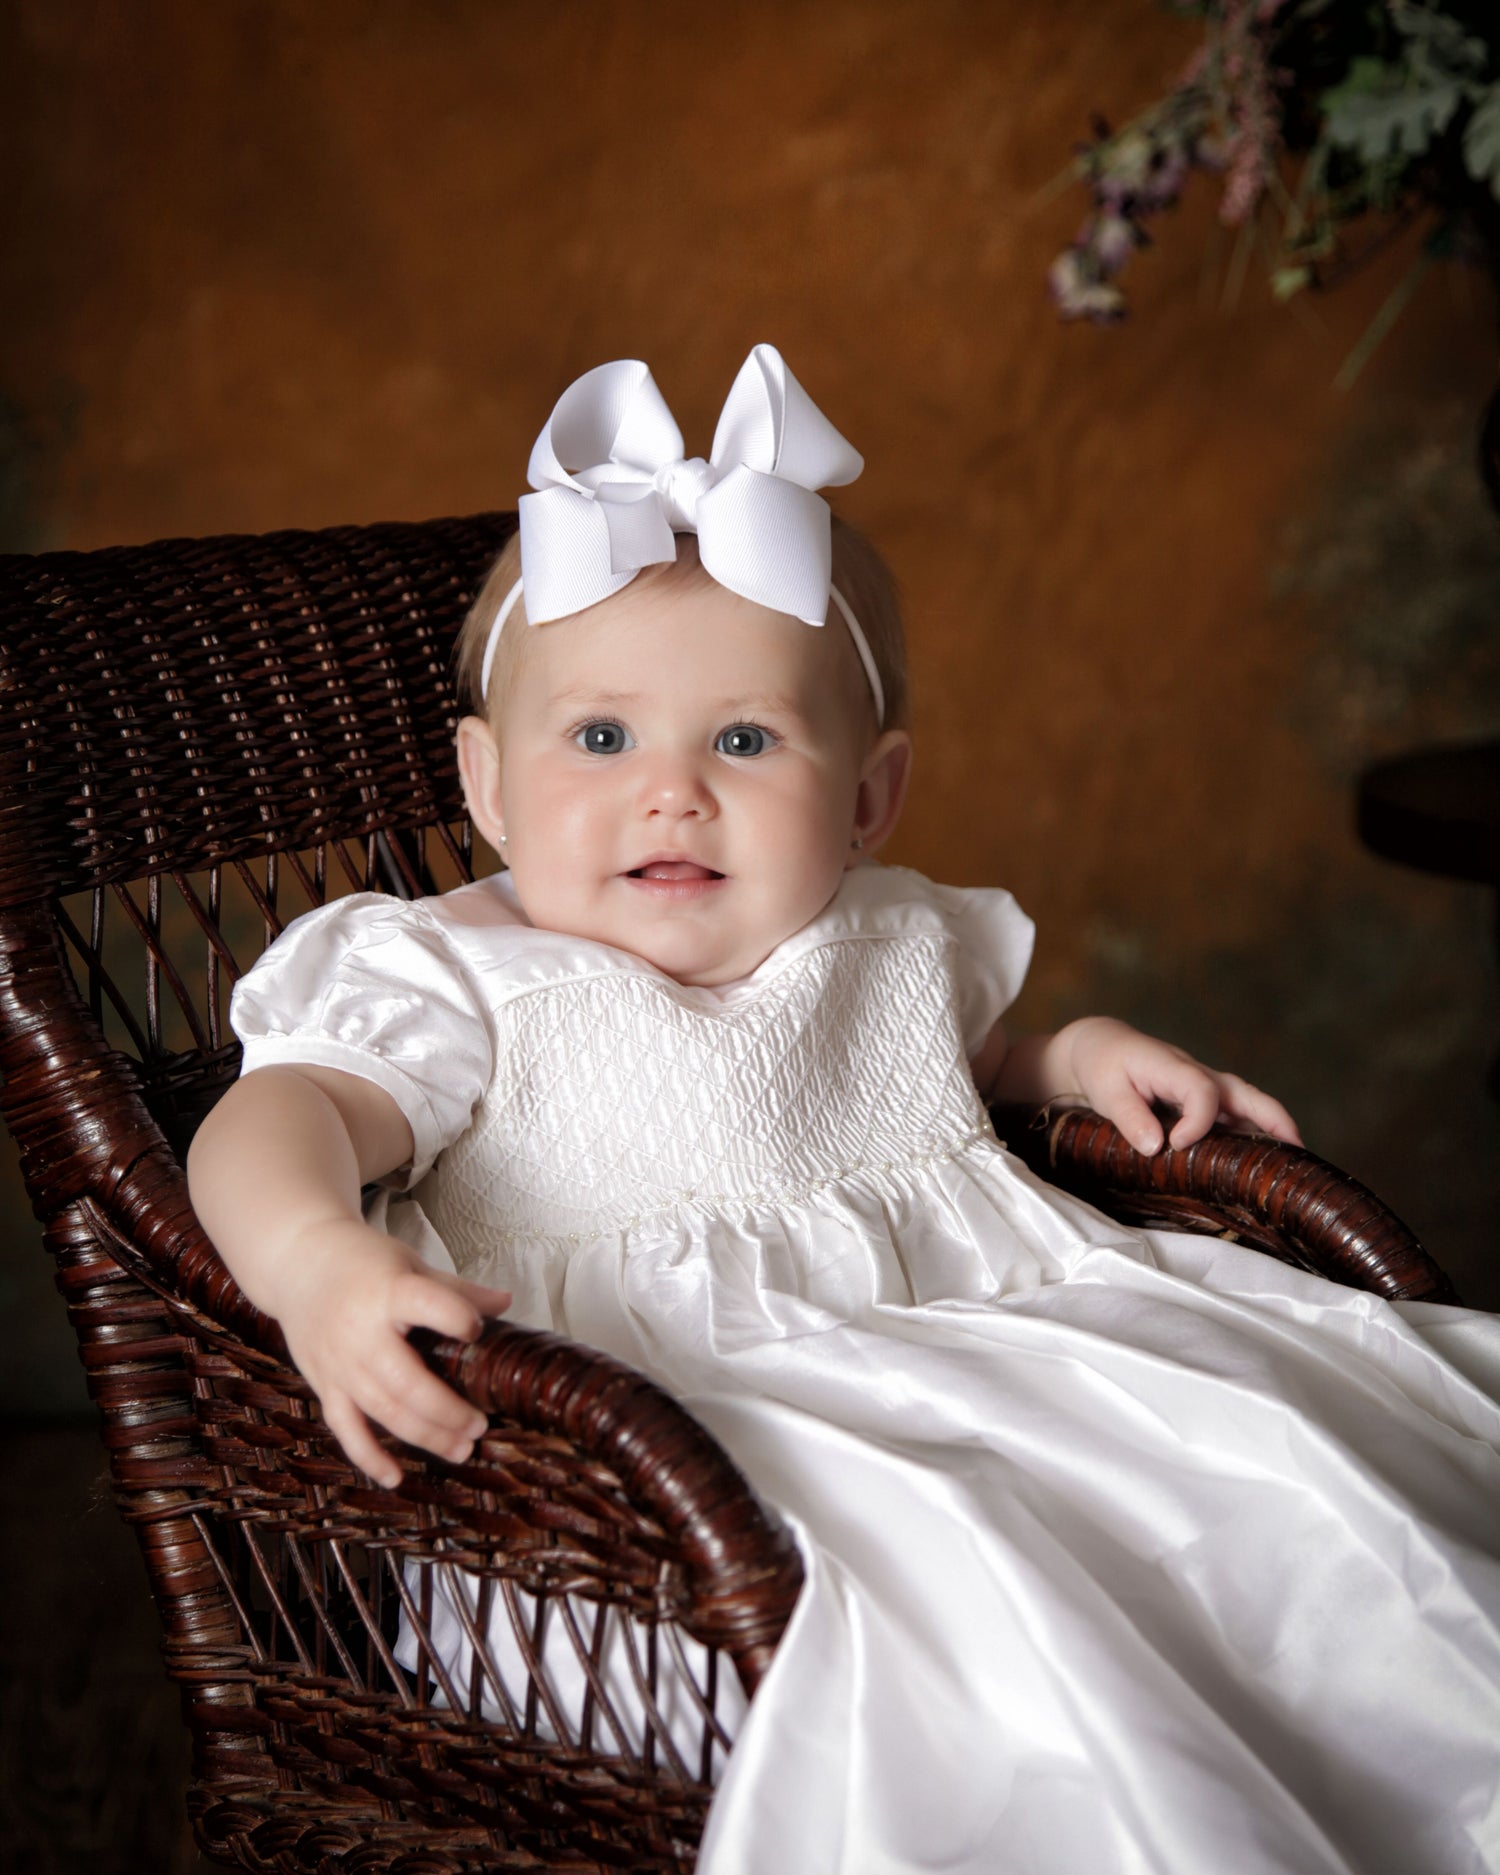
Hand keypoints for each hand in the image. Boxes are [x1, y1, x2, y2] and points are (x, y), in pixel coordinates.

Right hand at [269, 1218, 511, 1488]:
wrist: (298, 1263)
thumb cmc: (364, 1262)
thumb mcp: (410, 1264)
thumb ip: (455, 1291)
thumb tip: (507, 1302)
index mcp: (388, 1291)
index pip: (425, 1303)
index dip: (455, 1317)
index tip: (476, 1330)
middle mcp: (361, 1332)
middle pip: (407, 1382)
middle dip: (448, 1411)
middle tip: (481, 1426)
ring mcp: (340, 1363)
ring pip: (384, 1411)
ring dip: (425, 1435)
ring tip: (462, 1449)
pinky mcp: (324, 1384)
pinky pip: (346, 1428)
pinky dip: (369, 1456)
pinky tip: (395, 1477)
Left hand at [1060, 1016, 1301, 1155]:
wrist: (1100, 1047)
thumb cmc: (1102, 1066)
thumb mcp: (1105, 1090)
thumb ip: (1129, 1118)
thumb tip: (1157, 1148)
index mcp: (1173, 1067)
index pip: (1202, 1091)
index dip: (1198, 1121)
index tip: (1177, 1145)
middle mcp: (1198, 1075)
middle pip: (1246, 1093)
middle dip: (1273, 1120)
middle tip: (1296, 1153)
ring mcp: (1204, 1087)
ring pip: (1248, 1105)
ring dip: (1271, 1130)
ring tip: (1293, 1165)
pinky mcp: (1202, 1101)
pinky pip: (1235, 1116)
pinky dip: (1253, 1135)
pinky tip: (1261, 1162)